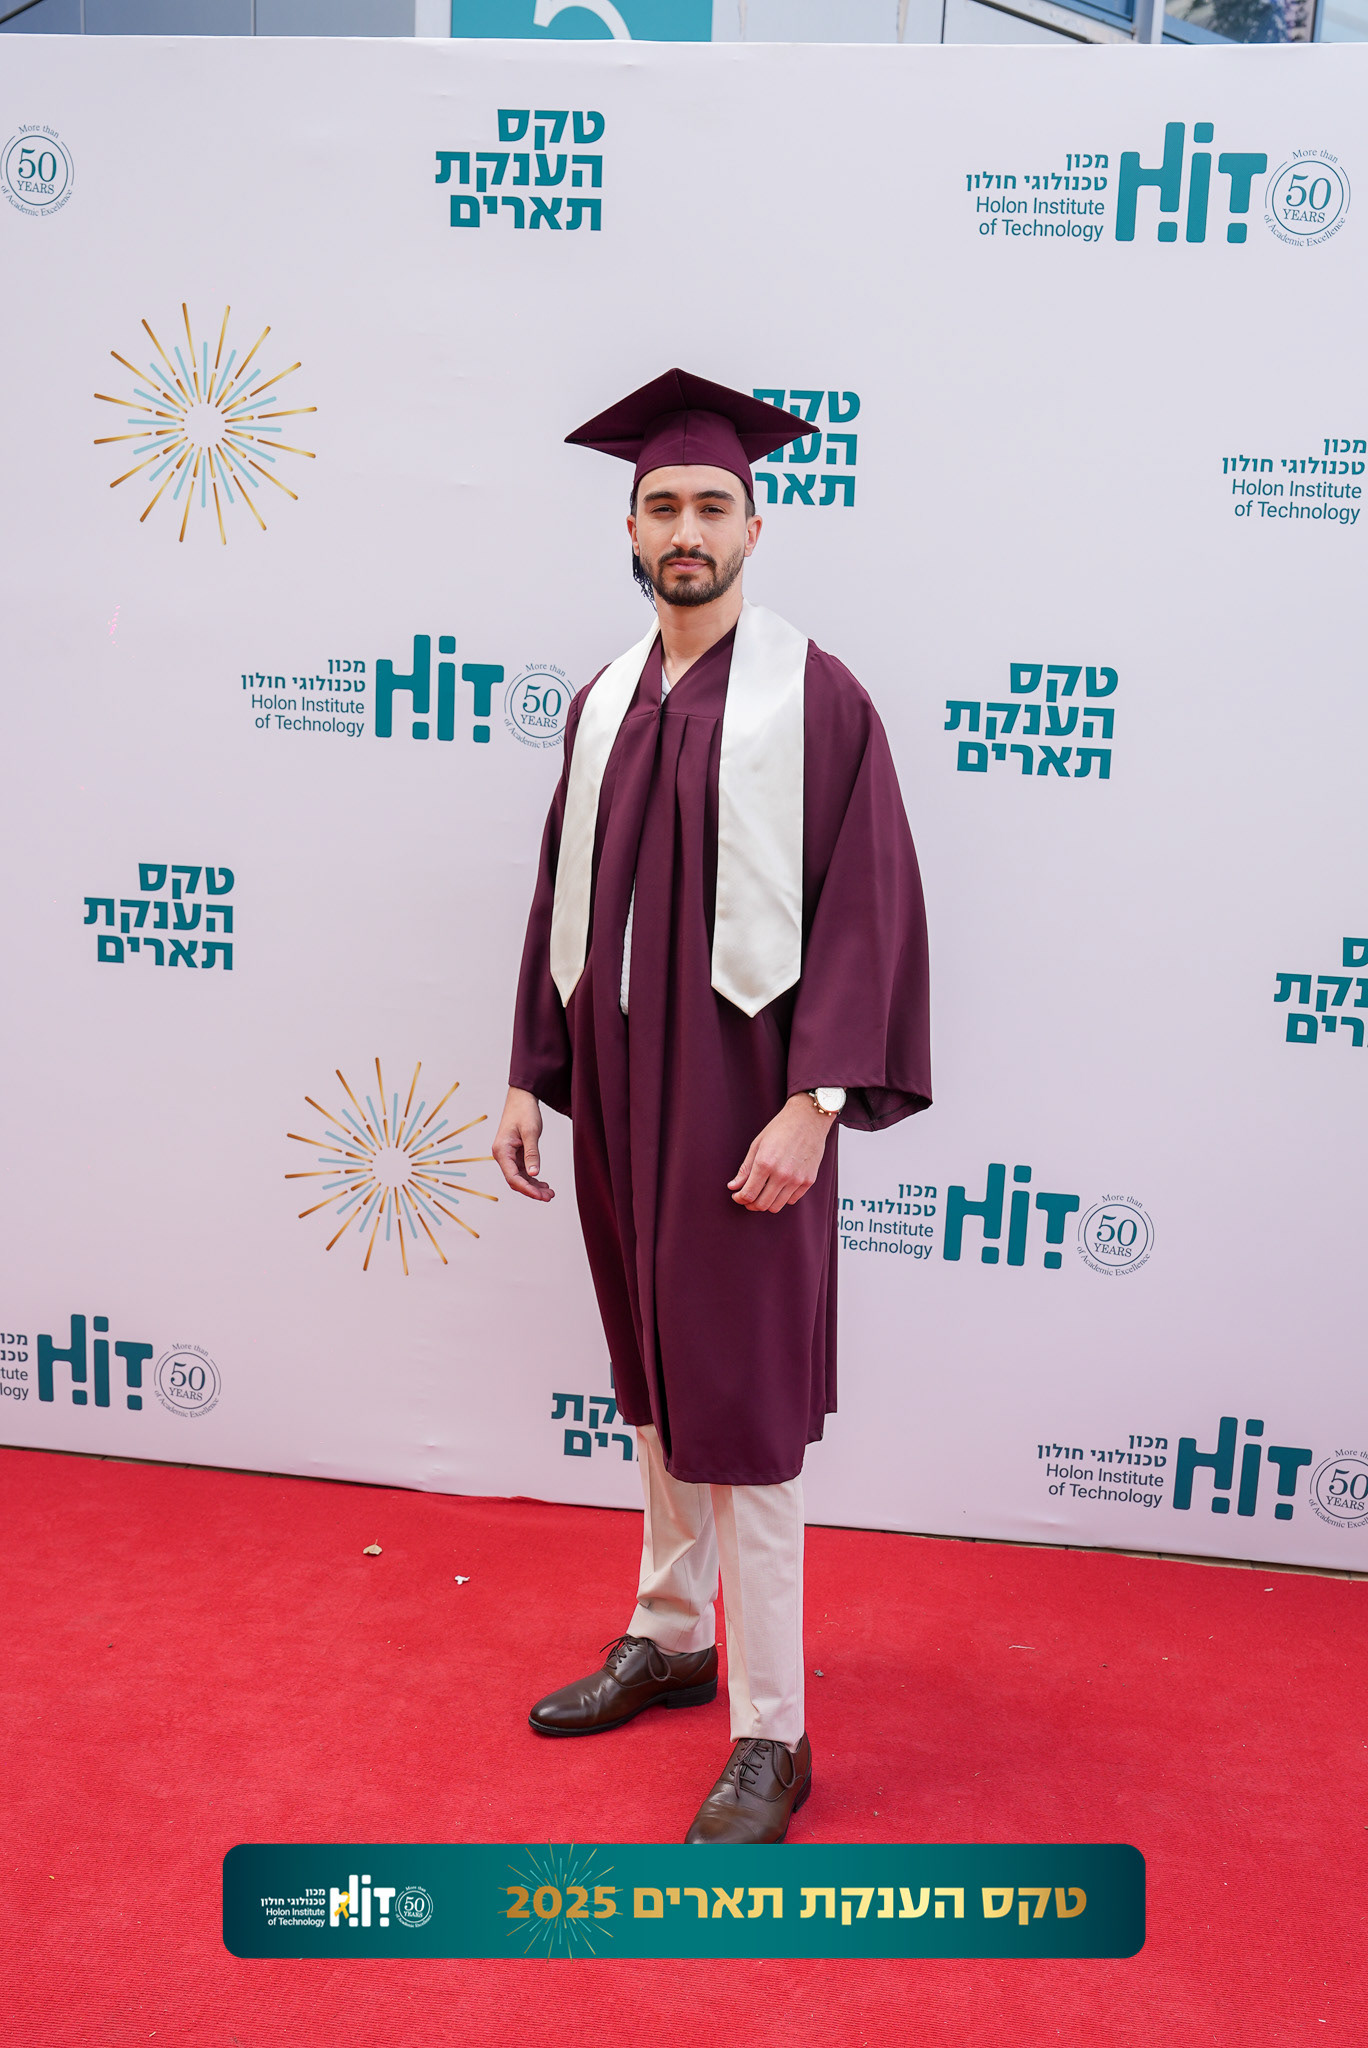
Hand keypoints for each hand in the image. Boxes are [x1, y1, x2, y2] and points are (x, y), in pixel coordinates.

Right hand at [492, 1087, 553, 1200]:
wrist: (522, 1098)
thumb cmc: (524, 1111)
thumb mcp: (531, 1132)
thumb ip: (532, 1154)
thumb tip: (533, 1175)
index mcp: (502, 1150)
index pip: (512, 1177)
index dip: (527, 1189)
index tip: (541, 1196)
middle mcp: (502, 1155)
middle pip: (515, 1180)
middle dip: (532, 1191)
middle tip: (549, 1197)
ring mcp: (508, 1156)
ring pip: (520, 1178)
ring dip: (533, 1186)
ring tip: (549, 1193)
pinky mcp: (515, 1154)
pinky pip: (523, 1171)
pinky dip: (532, 1178)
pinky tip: (543, 1184)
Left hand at [728, 1093, 834, 1212]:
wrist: (808, 1119)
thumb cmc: (780, 1129)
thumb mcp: (757, 1145)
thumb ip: (745, 1169)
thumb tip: (733, 1187)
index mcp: (765, 1163)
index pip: (748, 1194)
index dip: (739, 1198)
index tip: (737, 1196)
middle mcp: (782, 1174)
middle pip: (761, 1204)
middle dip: (750, 1204)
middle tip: (747, 1198)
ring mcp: (797, 1179)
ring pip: (776, 1206)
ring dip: (766, 1203)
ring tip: (762, 1193)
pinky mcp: (809, 1181)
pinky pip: (792, 1200)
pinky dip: (782, 1198)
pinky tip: (778, 1187)